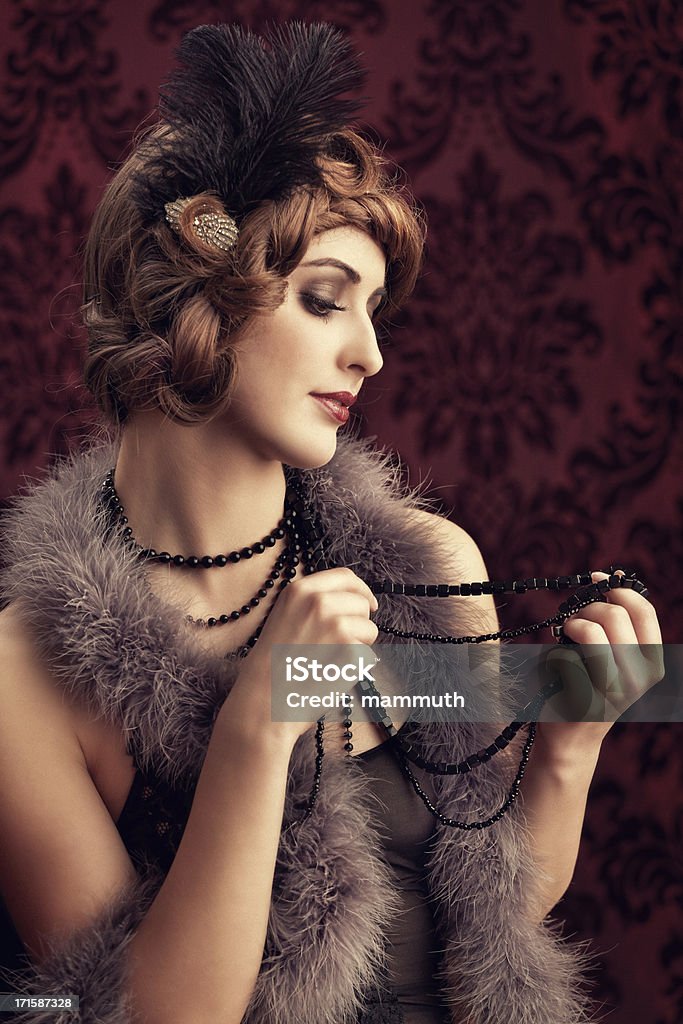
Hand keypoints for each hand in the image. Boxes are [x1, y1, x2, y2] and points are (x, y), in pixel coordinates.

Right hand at [218, 567, 378, 749]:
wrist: (264, 702)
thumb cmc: (273, 666)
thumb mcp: (284, 618)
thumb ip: (313, 604)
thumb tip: (348, 600)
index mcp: (300, 590)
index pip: (345, 577)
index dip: (361, 590)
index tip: (368, 604)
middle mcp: (319, 602)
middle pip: (361, 603)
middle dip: (359, 622)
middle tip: (338, 645)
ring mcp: (336, 625)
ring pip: (369, 629)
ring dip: (358, 645)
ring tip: (329, 661)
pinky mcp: (349, 651)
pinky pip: (367, 656)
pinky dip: (355, 668)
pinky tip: (330, 675)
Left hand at [538, 570, 663, 755]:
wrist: (571, 737)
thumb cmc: (587, 685)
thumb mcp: (612, 654)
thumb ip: (614, 622)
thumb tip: (609, 577)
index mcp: (652, 662)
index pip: (644, 612)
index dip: (619, 588)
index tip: (597, 578)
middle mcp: (641, 678)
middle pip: (613, 615)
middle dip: (586, 608)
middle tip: (573, 620)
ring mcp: (615, 692)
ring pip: (590, 632)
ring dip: (571, 626)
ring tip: (566, 637)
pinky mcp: (586, 702)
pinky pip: (563, 657)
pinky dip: (552, 656)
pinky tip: (556, 672)